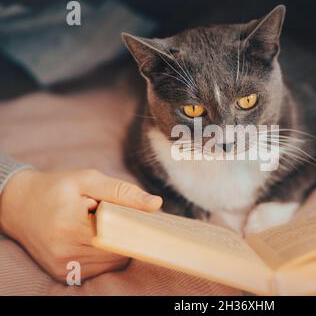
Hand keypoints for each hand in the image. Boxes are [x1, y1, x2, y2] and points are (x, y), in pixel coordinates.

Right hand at [0, 169, 161, 281]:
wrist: (19, 205)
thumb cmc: (56, 189)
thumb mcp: (88, 180)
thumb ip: (123, 192)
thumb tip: (156, 204)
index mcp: (70, 227)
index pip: (121, 236)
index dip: (136, 227)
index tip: (143, 217)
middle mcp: (65, 253)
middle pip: (119, 252)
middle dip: (127, 235)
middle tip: (122, 217)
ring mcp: (63, 267)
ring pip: (112, 263)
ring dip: (117, 246)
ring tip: (105, 225)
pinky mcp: (63, 274)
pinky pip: (100, 269)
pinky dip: (106, 254)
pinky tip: (97, 237)